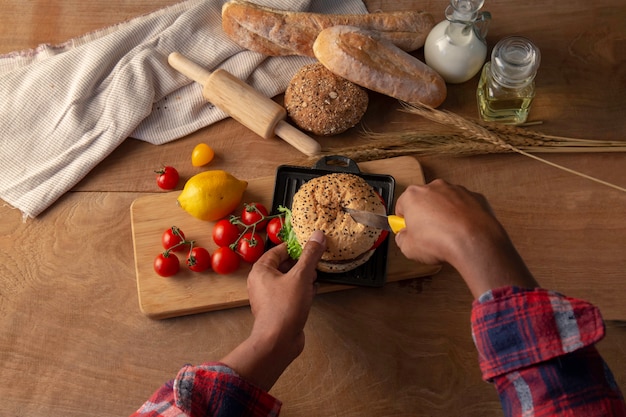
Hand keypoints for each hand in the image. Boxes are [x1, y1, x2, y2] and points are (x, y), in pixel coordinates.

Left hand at [220, 230, 325, 390]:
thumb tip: (318, 235)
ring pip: (289, 279)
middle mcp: (262, 281)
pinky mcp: (278, 308)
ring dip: (304, 278)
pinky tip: (313, 292)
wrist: (278, 342)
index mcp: (261, 269)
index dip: (297, 247)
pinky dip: (302, 291)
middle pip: (285, 264)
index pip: (280, 250)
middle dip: (302, 264)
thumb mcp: (301, 276)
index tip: (312, 245)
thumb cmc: (284, 308)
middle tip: (315, 264)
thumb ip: (310, 255)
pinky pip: (291, 293)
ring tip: (315, 278)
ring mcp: (269, 296)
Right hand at [394, 179, 536, 297]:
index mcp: (414, 195)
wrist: (474, 243)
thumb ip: (402, 239)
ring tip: (446, 235)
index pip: (402, 205)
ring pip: (445, 201)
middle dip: (424, 215)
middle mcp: (435, 187)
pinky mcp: (474, 196)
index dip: (404, 220)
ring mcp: (456, 190)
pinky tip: (461, 231)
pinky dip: (461, 216)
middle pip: (424, 200)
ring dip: (443, 214)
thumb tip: (404, 238)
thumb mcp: (408, 248)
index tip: (407, 229)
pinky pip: (463, 206)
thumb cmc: (442, 241)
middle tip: (426, 234)